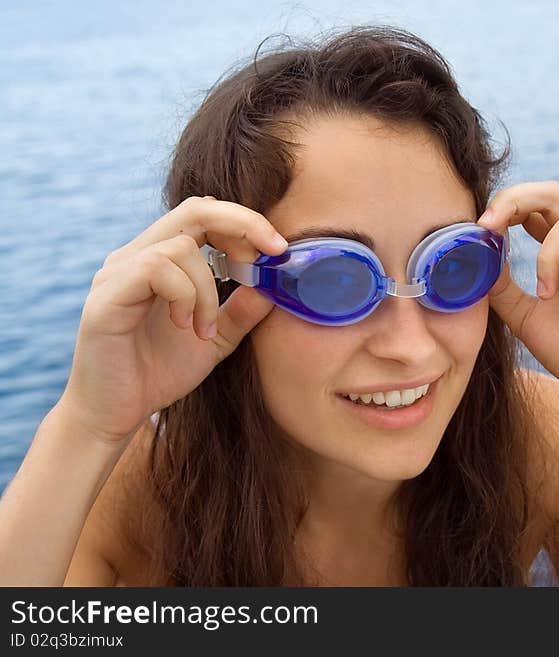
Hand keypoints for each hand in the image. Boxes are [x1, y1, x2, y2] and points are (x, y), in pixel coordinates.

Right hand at [58, 196, 288, 443]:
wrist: (115, 415)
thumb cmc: (158, 373)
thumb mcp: (216, 340)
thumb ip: (241, 312)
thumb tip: (273, 284)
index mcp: (161, 260)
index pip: (205, 215)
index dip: (246, 223)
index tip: (278, 249)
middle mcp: (136, 256)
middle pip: (195, 209)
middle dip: (242, 224)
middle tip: (271, 253)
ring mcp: (117, 273)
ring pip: (181, 246)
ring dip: (208, 288)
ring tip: (206, 329)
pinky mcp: (107, 296)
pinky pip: (156, 268)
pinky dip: (184, 295)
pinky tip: (185, 326)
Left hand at [477, 181, 558, 413]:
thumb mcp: (524, 316)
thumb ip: (501, 286)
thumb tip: (477, 253)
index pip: (534, 205)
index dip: (505, 204)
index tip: (480, 226)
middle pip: (554, 192)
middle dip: (517, 200)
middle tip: (490, 224)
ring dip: (548, 255)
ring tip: (546, 294)